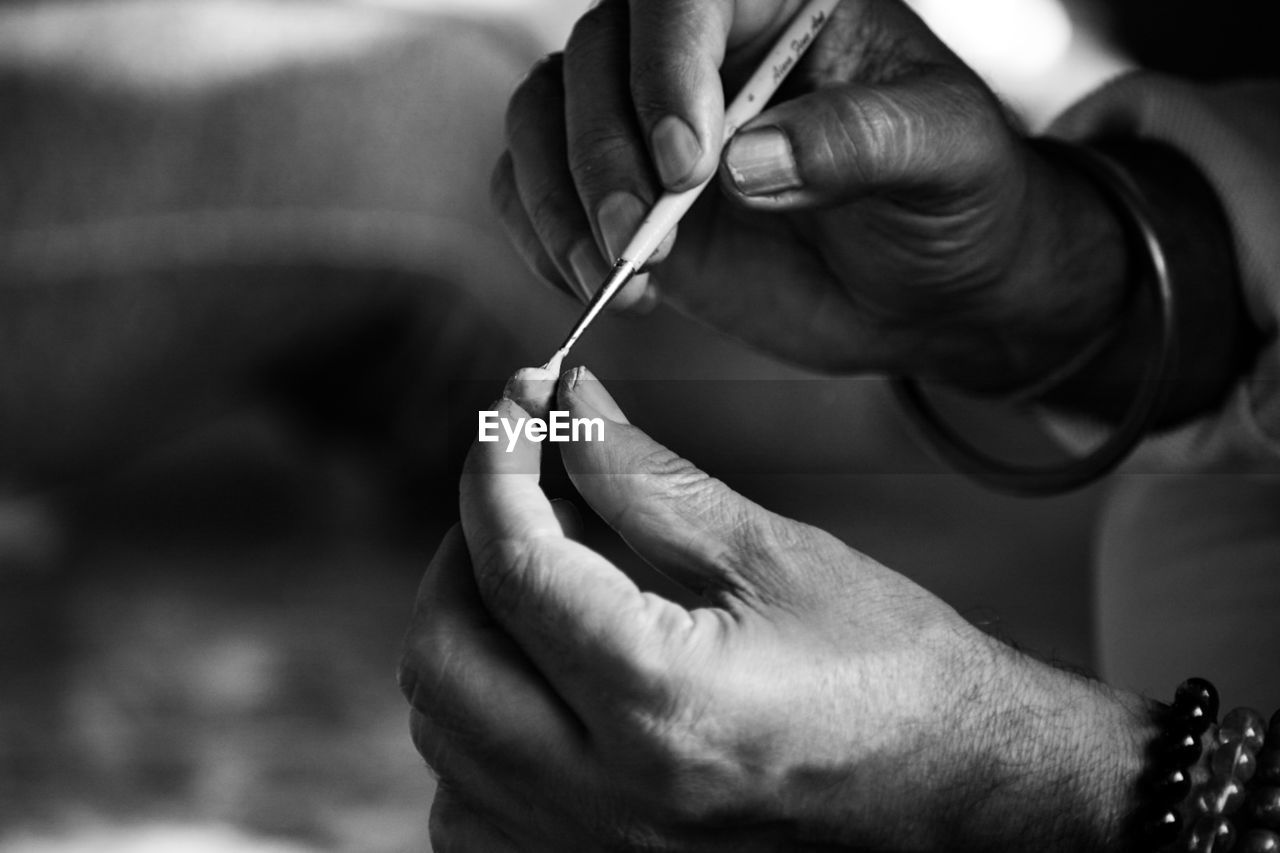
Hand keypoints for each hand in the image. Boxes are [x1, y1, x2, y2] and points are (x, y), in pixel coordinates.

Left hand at [398, 367, 1151, 849]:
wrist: (960, 792)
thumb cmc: (892, 673)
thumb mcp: (774, 555)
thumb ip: (649, 478)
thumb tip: (570, 407)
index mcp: (660, 703)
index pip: (515, 566)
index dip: (496, 466)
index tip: (515, 405)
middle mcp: (607, 796)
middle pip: (443, 656)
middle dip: (463, 552)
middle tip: (521, 496)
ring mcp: (591, 850)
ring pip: (442, 734)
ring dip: (466, 635)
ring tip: (536, 582)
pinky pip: (469, 806)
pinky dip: (476, 729)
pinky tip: (535, 683)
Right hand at [492, 0, 1130, 392]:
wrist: (931, 289)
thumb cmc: (953, 200)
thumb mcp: (943, 158)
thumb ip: (859, 143)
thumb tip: (747, 161)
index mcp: (779, 8)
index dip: (665, 65)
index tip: (688, 164)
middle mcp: (699, 54)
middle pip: (595, 55)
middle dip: (603, 153)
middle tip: (643, 238)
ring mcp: (647, 124)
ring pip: (543, 113)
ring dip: (557, 197)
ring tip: (614, 272)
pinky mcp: (619, 193)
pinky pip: (532, 186)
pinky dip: (538, 232)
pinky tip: (593, 281)